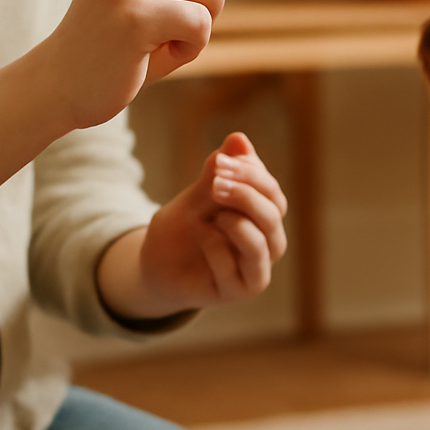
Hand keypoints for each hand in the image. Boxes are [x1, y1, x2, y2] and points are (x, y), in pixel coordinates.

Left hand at [98, 132, 287, 319]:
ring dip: (239, 222)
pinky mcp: (238, 291)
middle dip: (247, 193)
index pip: (272, 191)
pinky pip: (238, 267)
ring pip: (266, 244)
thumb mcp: (194, 197)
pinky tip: (201, 236)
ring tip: (213, 214)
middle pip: (275, 214)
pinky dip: (217, 246)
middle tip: (216, 181)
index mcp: (261, 216)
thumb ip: (217, 173)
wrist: (155, 268)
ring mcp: (255, 270)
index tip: (221, 161)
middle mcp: (266, 244)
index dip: (252, 173)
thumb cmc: (181, 231)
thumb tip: (239, 138)